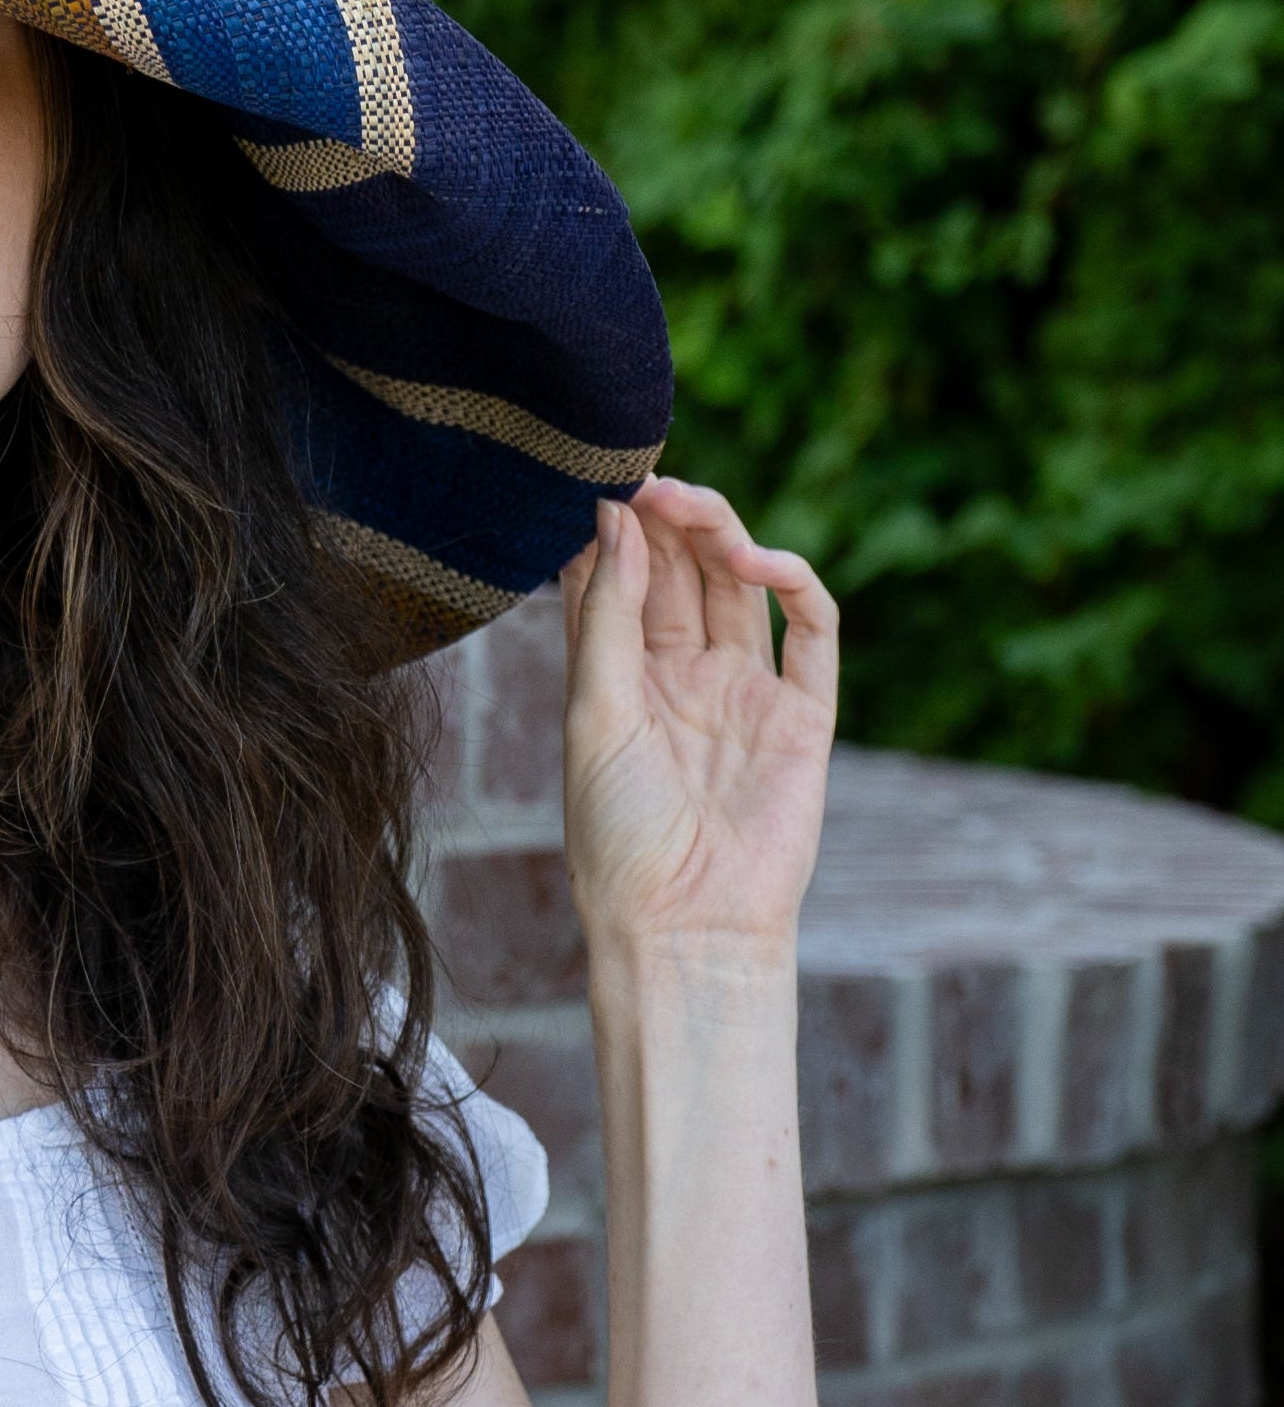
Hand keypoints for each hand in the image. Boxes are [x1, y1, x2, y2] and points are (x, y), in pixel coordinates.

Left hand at [558, 478, 836, 970]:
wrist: (684, 925)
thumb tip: (616, 515)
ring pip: (741, 588)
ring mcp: (747, 693)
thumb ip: (607, 615)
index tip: (603, 486)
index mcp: (622, 683)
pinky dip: (793, 583)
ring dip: (720, 536)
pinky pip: (812, 631)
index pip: (622, 583)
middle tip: (651, 481)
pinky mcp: (804, 715)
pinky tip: (757, 560)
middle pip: (683, 574)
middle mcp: (685, 680)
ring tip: (692, 507)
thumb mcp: (595, 713)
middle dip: (669, 523)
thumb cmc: (620, 836)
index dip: (618, 533)